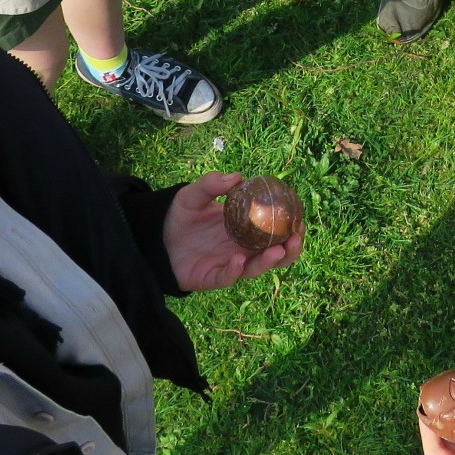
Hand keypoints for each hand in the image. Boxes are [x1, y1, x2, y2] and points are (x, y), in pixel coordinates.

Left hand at [162, 172, 302, 291]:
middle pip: (274, 254)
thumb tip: (237, 177)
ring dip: (268, 261)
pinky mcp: (212, 278)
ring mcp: (229, 264)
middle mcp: (242, 248)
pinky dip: (235, 271)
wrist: (154, 238)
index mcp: (244, 228)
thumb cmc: (178, 216)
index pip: (274, 230)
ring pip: (256, 268)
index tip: (301, 219)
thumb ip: (211, 184)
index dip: (290, 227)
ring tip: (277, 251)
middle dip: (289, 249)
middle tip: (296, 237)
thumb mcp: (193, 194)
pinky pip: (227, 277)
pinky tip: (239, 260)